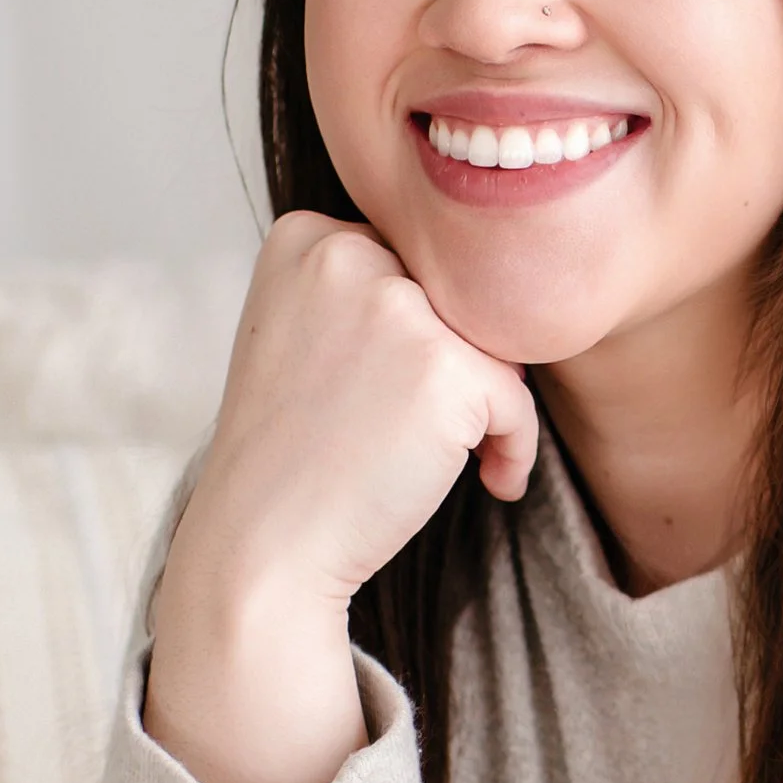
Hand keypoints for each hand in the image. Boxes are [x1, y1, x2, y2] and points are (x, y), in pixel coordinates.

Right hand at [147, 212, 538, 782]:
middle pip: (456, 294)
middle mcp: (348, 253)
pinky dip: (514, 446)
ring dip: (490, 404)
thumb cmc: (290, 454)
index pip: (411, 261)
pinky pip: (518, 399)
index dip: (420, 331)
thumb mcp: (301, 336)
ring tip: (450, 458)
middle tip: (420, 431)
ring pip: (494, 340)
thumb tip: (483, 278)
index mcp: (305, 236)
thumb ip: (367, 290)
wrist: (263, 546)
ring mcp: (397, 307)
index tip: (390, 393)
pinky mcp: (446, 367)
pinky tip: (489, 482)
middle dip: (458, 361)